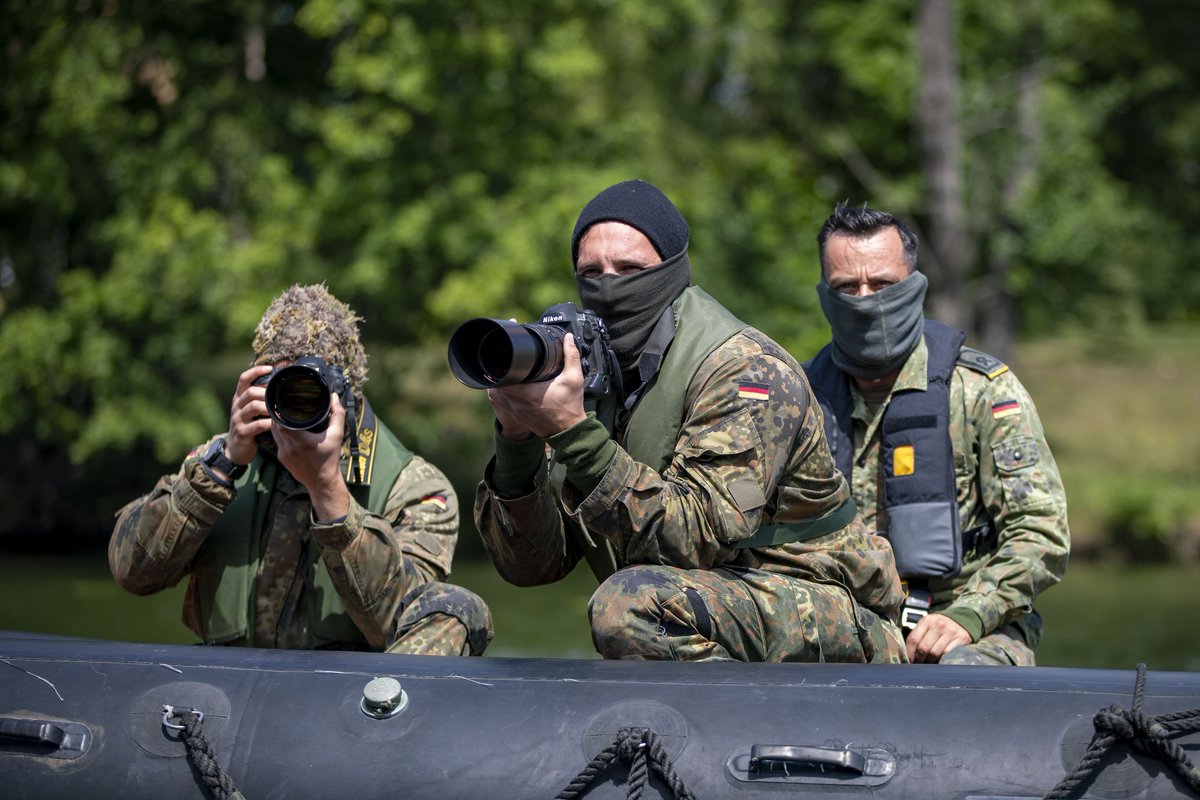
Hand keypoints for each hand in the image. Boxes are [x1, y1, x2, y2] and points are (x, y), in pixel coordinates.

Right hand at [225, 364, 274, 464]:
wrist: (236, 449)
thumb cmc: (250, 426)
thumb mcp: (253, 411)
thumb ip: (262, 399)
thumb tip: (282, 386)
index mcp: (239, 398)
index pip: (243, 379)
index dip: (255, 371)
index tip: (270, 369)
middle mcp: (237, 406)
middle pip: (250, 392)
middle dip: (266, 392)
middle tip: (281, 396)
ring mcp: (238, 419)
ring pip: (253, 406)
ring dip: (269, 407)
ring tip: (280, 409)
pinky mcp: (242, 432)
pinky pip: (256, 425)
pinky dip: (269, 423)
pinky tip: (277, 424)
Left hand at [273, 393, 349, 521]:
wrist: (323, 482)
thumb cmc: (330, 459)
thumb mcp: (337, 436)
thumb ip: (337, 415)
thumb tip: (333, 397)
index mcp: (300, 440)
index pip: (281, 422)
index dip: (280, 411)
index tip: (285, 403)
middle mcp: (288, 447)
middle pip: (275, 426)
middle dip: (278, 415)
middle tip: (285, 406)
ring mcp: (283, 454)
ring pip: (274, 434)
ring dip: (278, 425)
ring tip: (285, 415)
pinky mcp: (282, 459)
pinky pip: (277, 442)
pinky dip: (280, 434)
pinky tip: (287, 430)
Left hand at [486, 334, 587, 438]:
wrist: (569, 432)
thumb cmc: (570, 408)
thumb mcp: (574, 379)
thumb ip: (571, 356)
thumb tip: (568, 339)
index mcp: (526, 393)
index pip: (503, 375)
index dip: (502, 362)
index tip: (508, 354)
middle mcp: (516, 402)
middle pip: (496, 381)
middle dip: (501, 368)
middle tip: (509, 359)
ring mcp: (514, 410)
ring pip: (496, 391)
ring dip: (500, 380)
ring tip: (508, 370)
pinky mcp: (515, 414)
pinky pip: (501, 400)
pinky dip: (503, 391)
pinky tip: (511, 384)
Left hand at [906, 613, 971, 662]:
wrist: (961, 621)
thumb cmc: (940, 627)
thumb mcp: (928, 626)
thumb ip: (919, 637)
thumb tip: (909, 655)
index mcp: (926, 620)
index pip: (913, 639)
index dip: (910, 653)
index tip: (909, 660)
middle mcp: (938, 624)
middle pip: (924, 648)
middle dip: (919, 659)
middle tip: (919, 664)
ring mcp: (950, 631)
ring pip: (935, 653)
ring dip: (930, 662)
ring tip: (929, 664)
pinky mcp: (961, 639)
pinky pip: (948, 654)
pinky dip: (942, 660)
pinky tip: (940, 662)